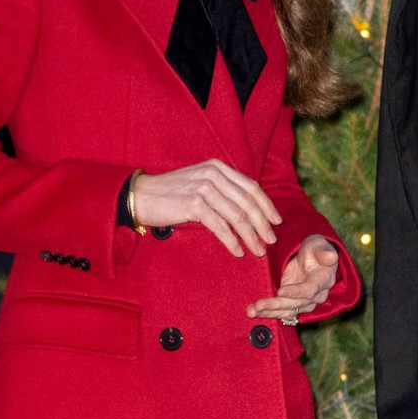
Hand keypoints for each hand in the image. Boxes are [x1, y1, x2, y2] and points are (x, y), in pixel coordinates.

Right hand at [134, 159, 281, 257]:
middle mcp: (213, 174)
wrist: (141, 196)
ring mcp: (204, 188)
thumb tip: (247, 211)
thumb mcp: (200, 184)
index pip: (251, 186)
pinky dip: (232, 241)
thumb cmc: (171, 194)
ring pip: (237, 216)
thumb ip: (222, 190)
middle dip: (262, 223)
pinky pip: (221, 226)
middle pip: (248, 202)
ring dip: (250, 236)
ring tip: (258, 250)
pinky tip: (237, 251)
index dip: (266, 205)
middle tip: (271, 240)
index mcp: (217, 167)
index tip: (276, 221)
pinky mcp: (194, 205)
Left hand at [245, 234, 338, 317]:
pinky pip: (281, 311)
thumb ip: (323, 252)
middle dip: (276, 305)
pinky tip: (253, 312)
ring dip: (269, 312)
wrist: (313, 258)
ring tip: (251, 311)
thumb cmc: (316, 249)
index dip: (296, 292)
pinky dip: (267, 312)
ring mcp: (303, 301)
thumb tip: (332, 256)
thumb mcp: (318, 245)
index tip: (281, 291)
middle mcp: (315, 295)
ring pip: (287, 310)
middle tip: (259, 305)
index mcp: (323, 281)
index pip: (310, 290)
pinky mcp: (293, 302)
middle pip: (295, 303)